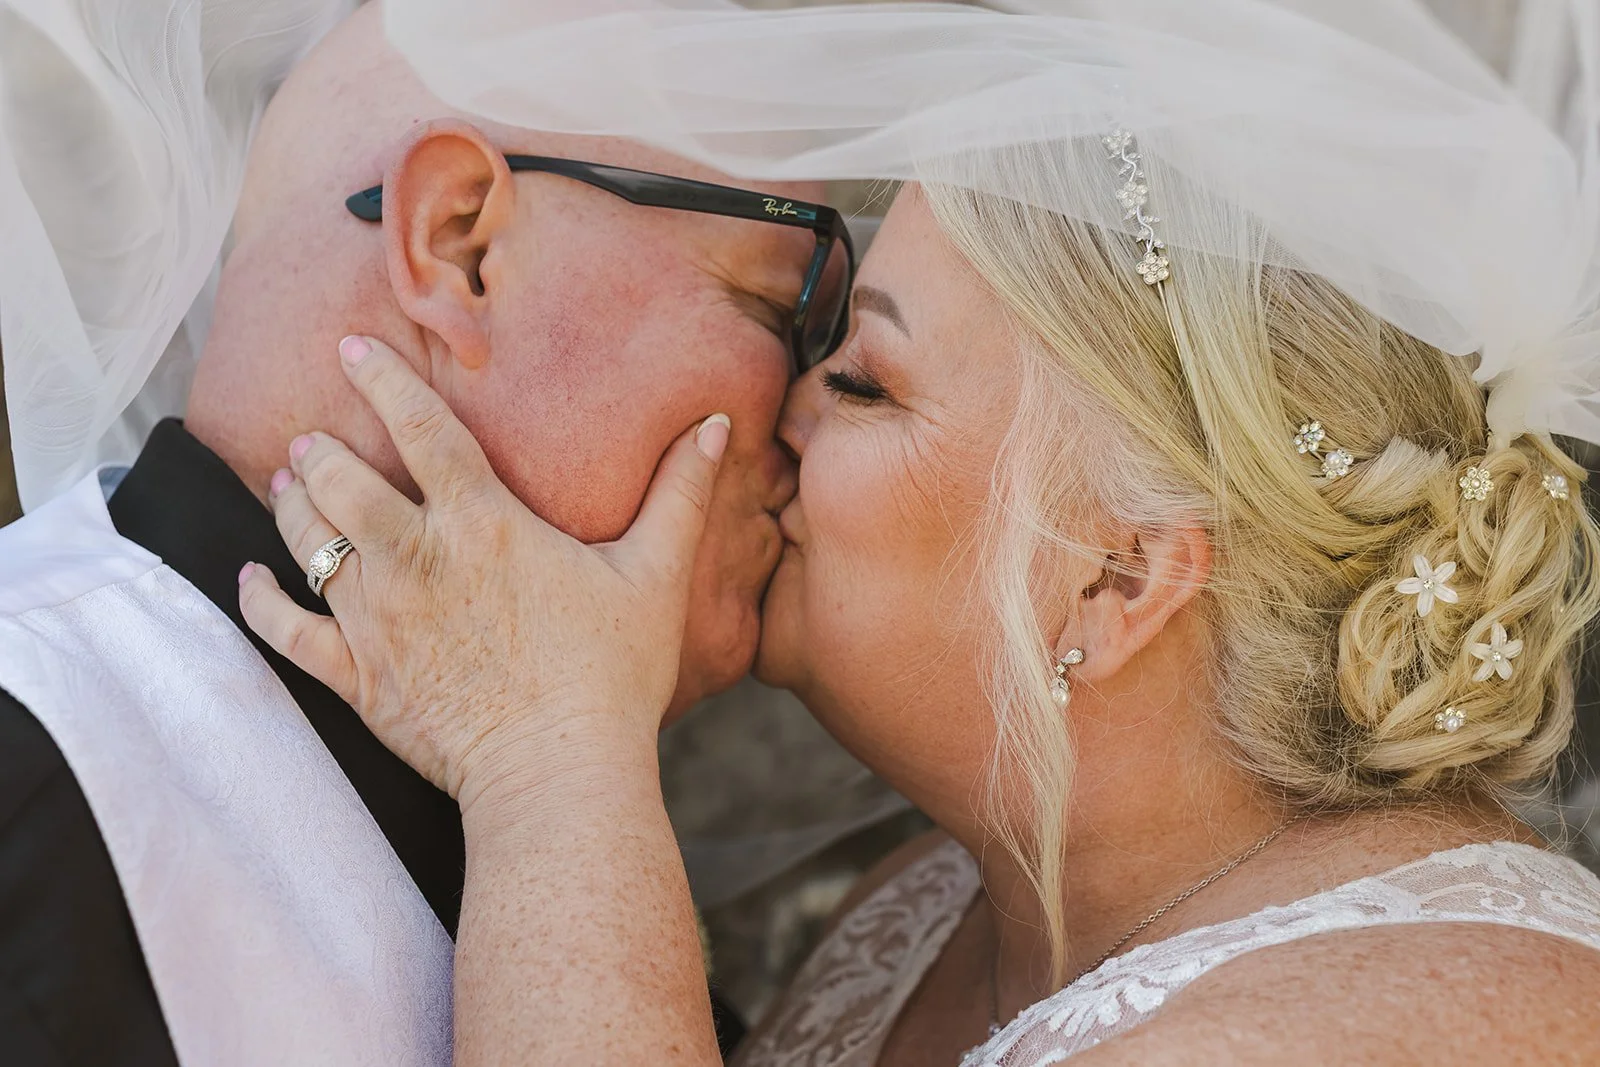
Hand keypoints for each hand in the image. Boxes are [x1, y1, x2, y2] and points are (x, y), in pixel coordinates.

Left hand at [238, 335, 731, 806]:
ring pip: (309, 543)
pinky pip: (288, 630)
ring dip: (290, 506)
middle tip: (310, 437)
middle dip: (319, 450)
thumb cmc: (611, 676)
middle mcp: (416, 559)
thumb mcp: (656, 577)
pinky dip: (260, 601)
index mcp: (483, 523)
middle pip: (341, 481)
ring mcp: (378, 620)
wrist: (557, 775)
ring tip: (284, 483)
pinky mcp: (358, 678)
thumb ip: (681, 495)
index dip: (382, 380)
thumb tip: (719, 425)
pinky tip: (249, 578)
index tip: (351, 349)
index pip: (419, 428)